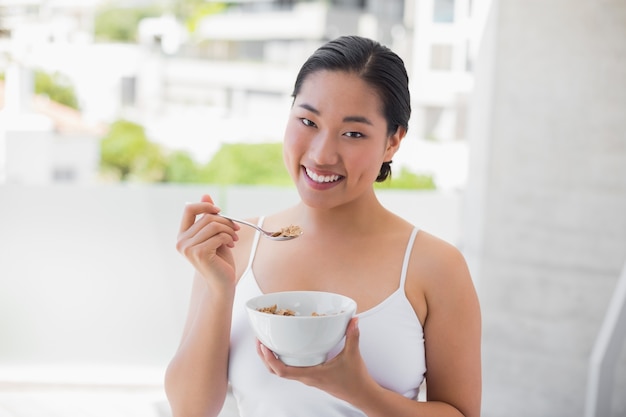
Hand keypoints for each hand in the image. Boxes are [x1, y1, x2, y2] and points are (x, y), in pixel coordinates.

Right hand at [176, 194, 240, 288]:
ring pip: (213, 225)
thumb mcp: (214, 235)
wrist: (222, 283)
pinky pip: (218, 235)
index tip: (220, 211)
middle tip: (235, 230)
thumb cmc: (219, 259)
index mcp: (182, 235)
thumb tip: (206, 195)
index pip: (189, 209)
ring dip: (229, 229)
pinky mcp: (199, 253)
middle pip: (206, 217)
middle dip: (225, 221)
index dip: (205, 206)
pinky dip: (228, 237)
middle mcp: (181, 241)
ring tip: (234, 238)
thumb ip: (208, 217)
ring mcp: (188, 248)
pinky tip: (231, 245)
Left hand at [256, 318, 371, 401]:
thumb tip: (353, 320)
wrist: (362, 395)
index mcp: (312, 374)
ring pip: (281, 371)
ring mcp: (308, 378)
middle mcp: (306, 377)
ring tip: (266, 343)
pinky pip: (291, 369)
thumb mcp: (353, 355)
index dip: (270, 359)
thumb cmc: (355, 380)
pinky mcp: (311, 376)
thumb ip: (352, 336)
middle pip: (276, 371)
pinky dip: (282, 360)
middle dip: (264, 357)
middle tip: (259, 340)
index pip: (283, 371)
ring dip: (271, 359)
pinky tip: (285, 348)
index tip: (264, 345)